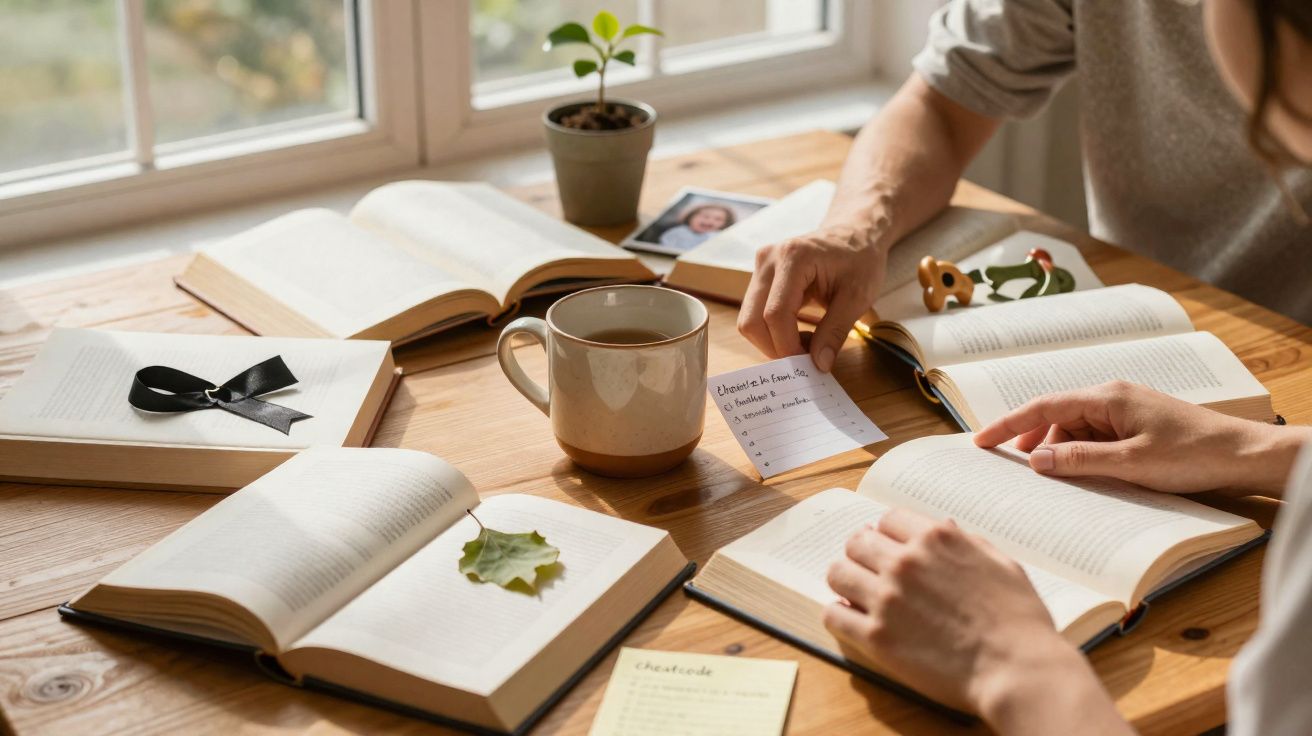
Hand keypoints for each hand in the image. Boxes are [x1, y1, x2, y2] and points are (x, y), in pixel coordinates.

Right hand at [737, 221, 887, 371]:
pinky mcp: (760, 277)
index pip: (775, 314)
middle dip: (775, 347)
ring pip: (748, 320)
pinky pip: (754, 313)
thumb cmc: (860, 258)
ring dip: (773, 341)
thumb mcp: (858, 297)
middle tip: (806, 358)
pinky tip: (799, 331)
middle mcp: (768, 259)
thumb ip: (836, 331)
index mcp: (793, 257)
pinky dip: (773, 332)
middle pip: (751, 320)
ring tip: (806, 342)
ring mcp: (760, 267)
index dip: (788, 346)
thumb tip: (818, 365)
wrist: (854, 233)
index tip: (811, 364)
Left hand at [823, 509, 1125, 732]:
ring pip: (837, 573)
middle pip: (857, 542)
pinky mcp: (877, 637)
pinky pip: (834, 614)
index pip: (887, 520)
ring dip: (845, 580)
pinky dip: (839, 613)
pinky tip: (851, 618)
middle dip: (862, 553)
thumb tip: (941, 526)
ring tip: (856, 592)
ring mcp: (887, 599)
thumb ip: (965, 541)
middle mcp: (905, 563)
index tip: (889, 548)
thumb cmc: (1018, 619)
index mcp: (935, 539)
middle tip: (869, 570)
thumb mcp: (1001, 563)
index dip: (888, 535)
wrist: (1018, 670)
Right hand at [974, 381, 1306, 495]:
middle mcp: (1111, 397)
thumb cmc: (1193, 454)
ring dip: (1060, 453)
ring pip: (1074, 430)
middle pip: (1056, 418)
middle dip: (1033, 443)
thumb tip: (1035, 460)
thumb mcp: (1130, 463)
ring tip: (1054, 481)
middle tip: (1014, 471)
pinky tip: (1082, 476)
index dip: (1008, 424)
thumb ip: (1078, 460)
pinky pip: (1094, 439)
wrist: (1243, 455)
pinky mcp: (1134, 427)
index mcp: (1106, 397)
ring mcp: (1123, 412)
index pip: (1043, 406)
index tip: (980, 440)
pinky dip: (1081, 456)